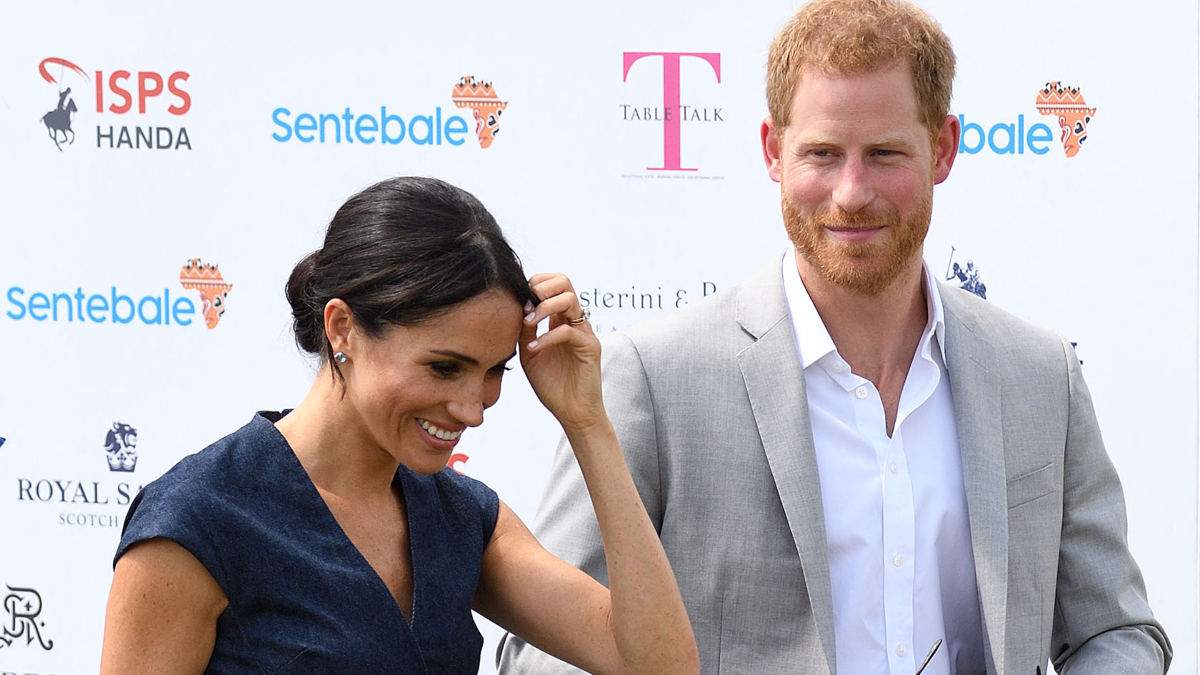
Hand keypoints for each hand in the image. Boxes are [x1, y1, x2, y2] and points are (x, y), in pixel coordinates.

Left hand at [519, 273, 604, 432]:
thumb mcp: (530, 353)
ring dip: (544, 307)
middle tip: (526, 305)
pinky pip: (568, 331)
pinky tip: (534, 348)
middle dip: (541, 288)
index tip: (518, 301)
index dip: (535, 284)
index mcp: (561, 320)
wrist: (571, 413)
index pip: (553, 285)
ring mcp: (584, 333)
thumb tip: (519, 307)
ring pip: (569, 300)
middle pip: (564, 281)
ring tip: (529, 323)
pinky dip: (547, 337)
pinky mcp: (590, 348)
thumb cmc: (551, 385)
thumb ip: (525, 331)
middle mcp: (575, 322)